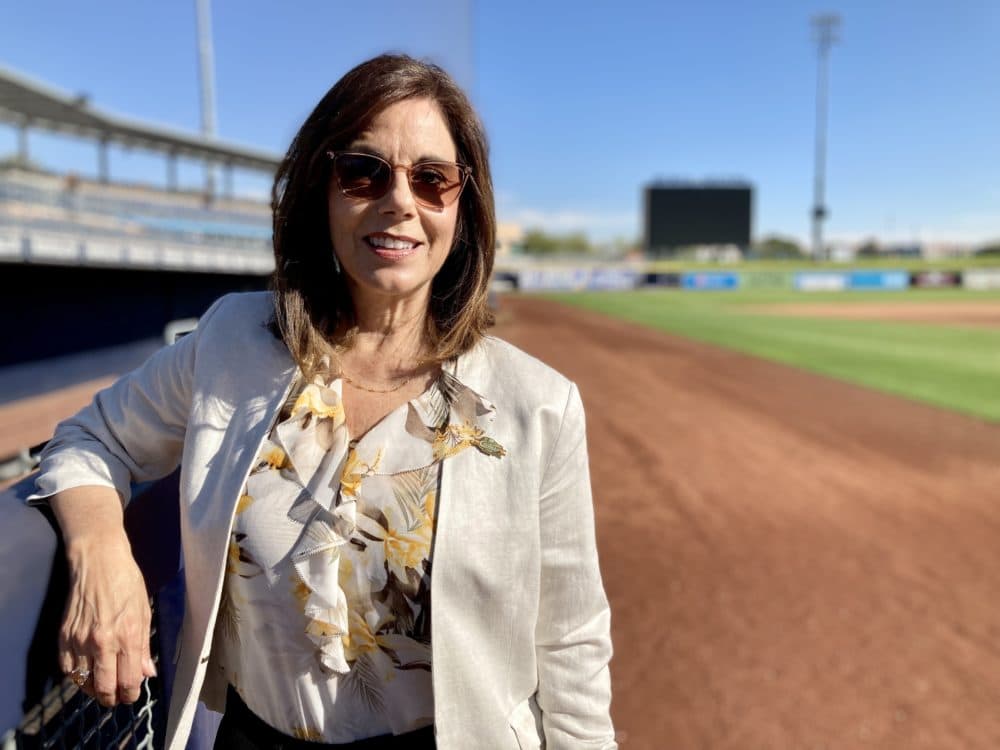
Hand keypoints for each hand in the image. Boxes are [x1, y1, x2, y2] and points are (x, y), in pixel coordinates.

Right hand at [59, 534, 156, 706]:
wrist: (98, 561)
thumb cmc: (127, 582)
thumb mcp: (144, 612)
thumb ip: (144, 646)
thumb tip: (148, 673)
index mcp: (127, 636)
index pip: (128, 680)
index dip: (131, 694)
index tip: (132, 695)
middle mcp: (102, 642)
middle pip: (104, 687)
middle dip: (112, 697)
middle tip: (117, 697)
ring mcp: (79, 640)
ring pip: (83, 682)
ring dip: (93, 688)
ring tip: (102, 685)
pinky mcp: (63, 636)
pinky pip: (67, 668)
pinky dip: (76, 675)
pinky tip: (86, 671)